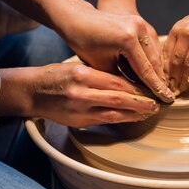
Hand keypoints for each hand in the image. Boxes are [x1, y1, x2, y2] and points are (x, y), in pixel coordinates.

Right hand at [0, 63, 158, 127]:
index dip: (136, 86)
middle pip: (118, 98)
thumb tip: (127, 82)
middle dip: (140, 102)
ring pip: (113, 113)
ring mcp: (79, 108)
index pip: (116, 81)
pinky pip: (104, 120)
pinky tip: (131, 118)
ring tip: (148, 113)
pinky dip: (120, 119)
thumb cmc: (57, 76)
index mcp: (82, 73)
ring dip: (133, 114)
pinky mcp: (78, 120)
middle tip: (155, 103)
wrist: (32, 91)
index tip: (150, 87)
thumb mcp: (77, 67)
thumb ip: (100, 75)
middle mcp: (81, 92)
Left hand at [64, 4, 173, 102]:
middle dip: (160, 80)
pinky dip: (152, 59)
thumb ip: (122, 80)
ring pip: (155, 53)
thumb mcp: (102, 66)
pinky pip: (150, 45)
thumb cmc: (84, 43)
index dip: (156, 88)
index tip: (166, 101)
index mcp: (128, 40)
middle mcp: (138, 28)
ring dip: (157, 70)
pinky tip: (154, 72)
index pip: (146, 70)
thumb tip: (139, 95)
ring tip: (161, 87)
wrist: (78, 18)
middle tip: (167, 97)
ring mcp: (140, 23)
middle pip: (154, 61)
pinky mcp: (140, 21)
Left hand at [163, 1, 188, 95]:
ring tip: (181, 89)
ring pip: (188, 63)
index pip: (165, 54)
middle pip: (176, 60)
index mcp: (177, 29)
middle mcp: (187, 33)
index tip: (161, 82)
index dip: (163, 70)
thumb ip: (177, 41)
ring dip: (183, 79)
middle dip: (172, 78)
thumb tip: (167, 64)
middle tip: (171, 90)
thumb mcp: (186, 26)